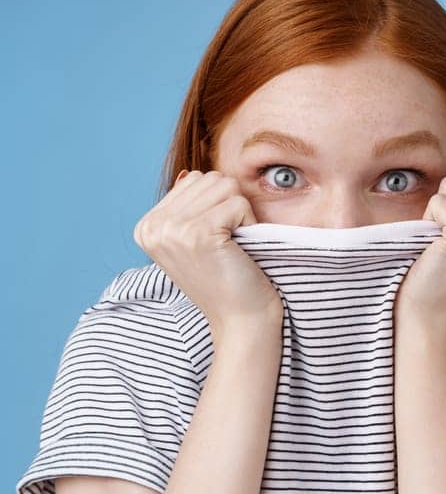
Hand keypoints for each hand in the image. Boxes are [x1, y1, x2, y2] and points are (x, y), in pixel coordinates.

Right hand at [134, 169, 281, 332]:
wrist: (240, 318)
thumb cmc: (226, 278)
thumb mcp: (194, 240)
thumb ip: (186, 207)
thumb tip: (188, 174)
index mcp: (147, 226)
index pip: (193, 179)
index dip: (218, 204)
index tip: (214, 240)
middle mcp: (152, 226)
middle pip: (209, 178)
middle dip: (230, 205)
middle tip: (228, 243)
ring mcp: (171, 229)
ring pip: (225, 185)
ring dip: (240, 212)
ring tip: (233, 244)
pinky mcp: (197, 232)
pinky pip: (238, 202)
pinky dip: (249, 222)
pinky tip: (240, 248)